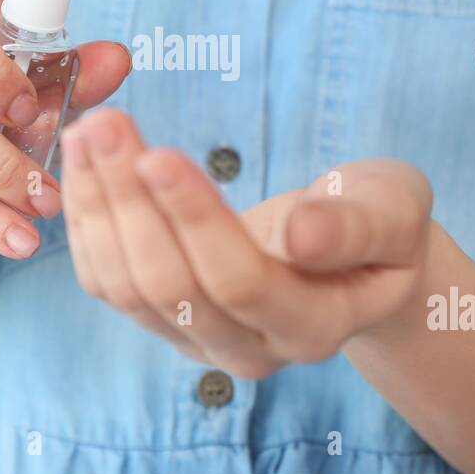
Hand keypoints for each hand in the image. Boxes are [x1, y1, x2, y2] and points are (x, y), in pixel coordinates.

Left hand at [59, 108, 431, 377]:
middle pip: (171, 286)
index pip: (241, 282)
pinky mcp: (161, 319)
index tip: (159, 154)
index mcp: (312, 326)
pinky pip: (105, 280)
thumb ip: (354, 227)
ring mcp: (197, 342)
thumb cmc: (379, 220)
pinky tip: (82, 163)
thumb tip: (299, 234)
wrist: (355, 251)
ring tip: (86, 131)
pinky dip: (87, 219)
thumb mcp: (392, 210)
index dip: (195, 220)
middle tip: (105, 124)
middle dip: (130, 201)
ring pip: (126, 286)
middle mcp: (248, 349)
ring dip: (99, 204)